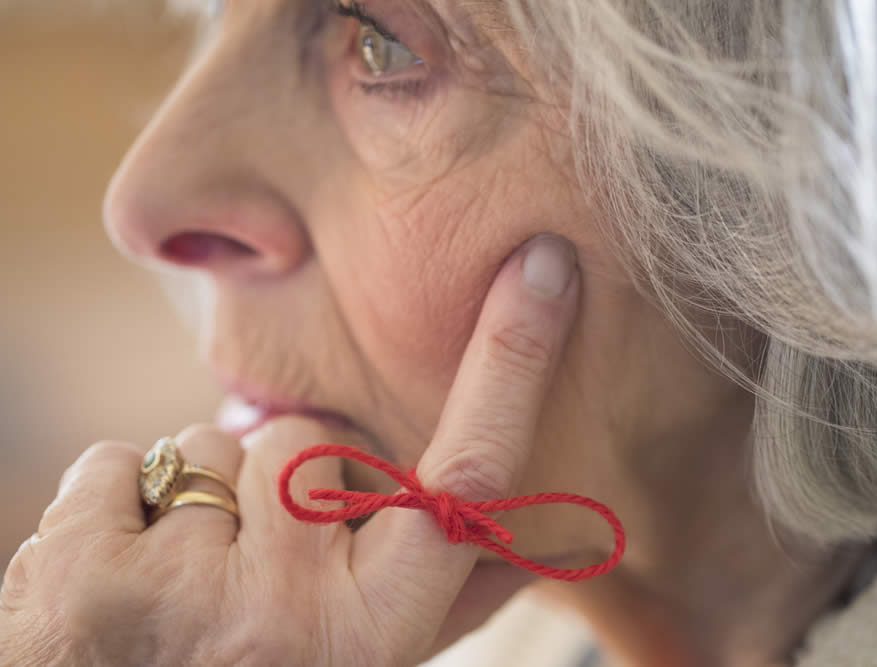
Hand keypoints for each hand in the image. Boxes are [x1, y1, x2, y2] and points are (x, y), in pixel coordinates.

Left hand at [1, 235, 579, 666]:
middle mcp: (288, 612)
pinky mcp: (84, 571)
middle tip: (255, 567)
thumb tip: (544, 549)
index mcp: (375, 629)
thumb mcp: (371, 658)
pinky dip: (115, 504)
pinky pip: (116, 462)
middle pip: (305, 437)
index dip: (513, 360)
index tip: (544, 266)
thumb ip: (449, 601)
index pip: (468, 472)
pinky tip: (122, 573)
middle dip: (279, 480)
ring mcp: (183, 590)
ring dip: (200, 498)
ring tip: (188, 579)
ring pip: (209, 445)